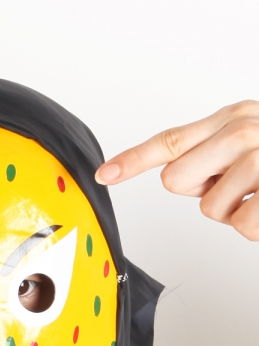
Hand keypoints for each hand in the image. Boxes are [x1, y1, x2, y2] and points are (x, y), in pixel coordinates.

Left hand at [96, 101, 258, 240]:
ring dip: (232, 211)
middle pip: (175, 179)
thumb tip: (172, 176)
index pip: (171, 141)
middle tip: (236, 185)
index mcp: (232, 119)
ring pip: (208, 207)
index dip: (133, 160)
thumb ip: (207, 152)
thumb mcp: (249, 143)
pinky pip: (241, 224)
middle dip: (202, 192)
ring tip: (257, 193)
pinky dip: (253, 225)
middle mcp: (244, 130)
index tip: (103, 174)